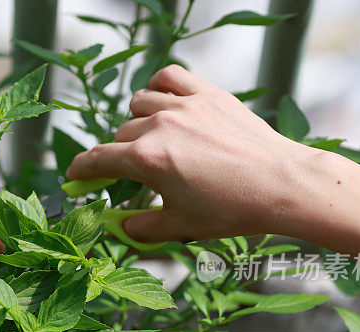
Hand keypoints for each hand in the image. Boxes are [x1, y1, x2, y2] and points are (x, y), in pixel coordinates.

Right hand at [66, 64, 319, 242]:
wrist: (284, 184)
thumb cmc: (233, 209)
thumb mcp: (180, 227)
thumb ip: (138, 227)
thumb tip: (116, 226)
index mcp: (147, 159)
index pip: (97, 159)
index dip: (81, 169)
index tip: (75, 175)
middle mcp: (160, 126)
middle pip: (120, 134)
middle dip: (120, 155)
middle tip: (133, 172)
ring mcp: (184, 105)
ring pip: (139, 103)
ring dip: (138, 121)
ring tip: (153, 139)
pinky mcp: (208, 94)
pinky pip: (168, 77)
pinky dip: (159, 87)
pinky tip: (166, 103)